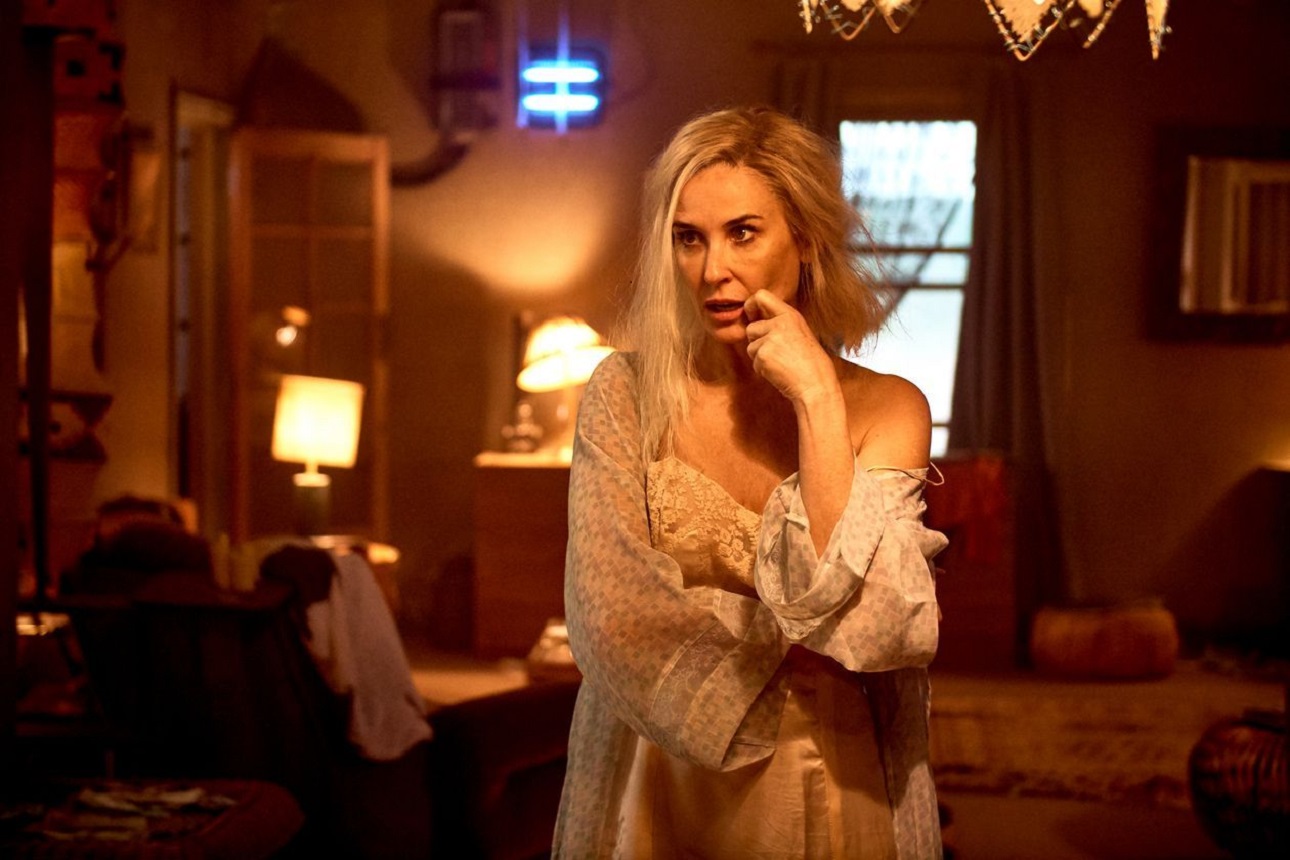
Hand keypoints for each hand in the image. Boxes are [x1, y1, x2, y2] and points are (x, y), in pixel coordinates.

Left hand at [744, 290, 839, 405]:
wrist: (816, 384)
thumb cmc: (811, 364)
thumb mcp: (800, 334)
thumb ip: (780, 325)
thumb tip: (755, 320)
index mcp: (790, 315)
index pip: (762, 296)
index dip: (751, 305)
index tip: (751, 316)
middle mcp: (779, 323)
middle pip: (751, 328)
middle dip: (757, 342)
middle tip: (776, 354)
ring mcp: (770, 338)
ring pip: (751, 346)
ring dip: (760, 357)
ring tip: (781, 363)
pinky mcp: (763, 355)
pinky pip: (754, 361)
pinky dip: (762, 369)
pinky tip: (779, 372)